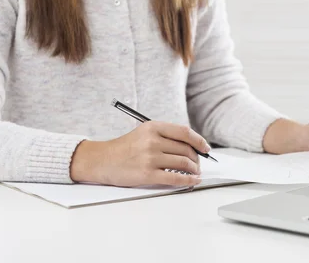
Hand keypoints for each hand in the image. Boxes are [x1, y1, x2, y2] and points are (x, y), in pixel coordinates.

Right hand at [70, 121, 210, 186]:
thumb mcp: (144, 133)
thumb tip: (192, 146)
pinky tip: (192, 181)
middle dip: (196, 158)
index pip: (184, 132)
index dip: (199, 141)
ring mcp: (150, 158)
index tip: (205, 148)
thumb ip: (165, 136)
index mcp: (153, 127)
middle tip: (198, 164)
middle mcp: (152, 140)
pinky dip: (188, 180)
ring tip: (194, 172)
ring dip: (193, 170)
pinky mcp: (147, 174)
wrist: (103, 160)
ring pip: (183, 163)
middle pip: (186, 149)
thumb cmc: (125, 148)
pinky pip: (175, 178)